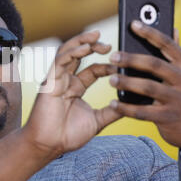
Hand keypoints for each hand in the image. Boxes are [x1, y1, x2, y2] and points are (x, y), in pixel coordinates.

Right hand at [23, 30, 121, 156]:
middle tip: (108, 44)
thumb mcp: (98, 120)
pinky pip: (61, 60)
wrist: (49, 145)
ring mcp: (57, 79)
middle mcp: (66, 81)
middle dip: (93, 46)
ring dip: (82, 42)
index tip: (120, 66)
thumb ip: (112, 111)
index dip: (107, 65)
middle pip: (79, 56)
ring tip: (96, 36)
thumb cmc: (68, 135)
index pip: (93, 70)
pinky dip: (73, 51)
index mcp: (76, 88)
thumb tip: (131, 104)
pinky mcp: (50, 80)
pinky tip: (85, 47)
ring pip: (68, 52)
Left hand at [108, 20, 180, 152]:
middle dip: (132, 59)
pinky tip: (113, 103)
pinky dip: (126, 108)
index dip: (150, 33)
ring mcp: (178, 100)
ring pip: (149, 88)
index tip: (132, 24)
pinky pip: (143, 112)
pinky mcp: (168, 118)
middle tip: (113, 56)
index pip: (168, 45)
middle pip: (155, 65)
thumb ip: (175, 55)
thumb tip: (173, 28)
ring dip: (127, 83)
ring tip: (111, 79)